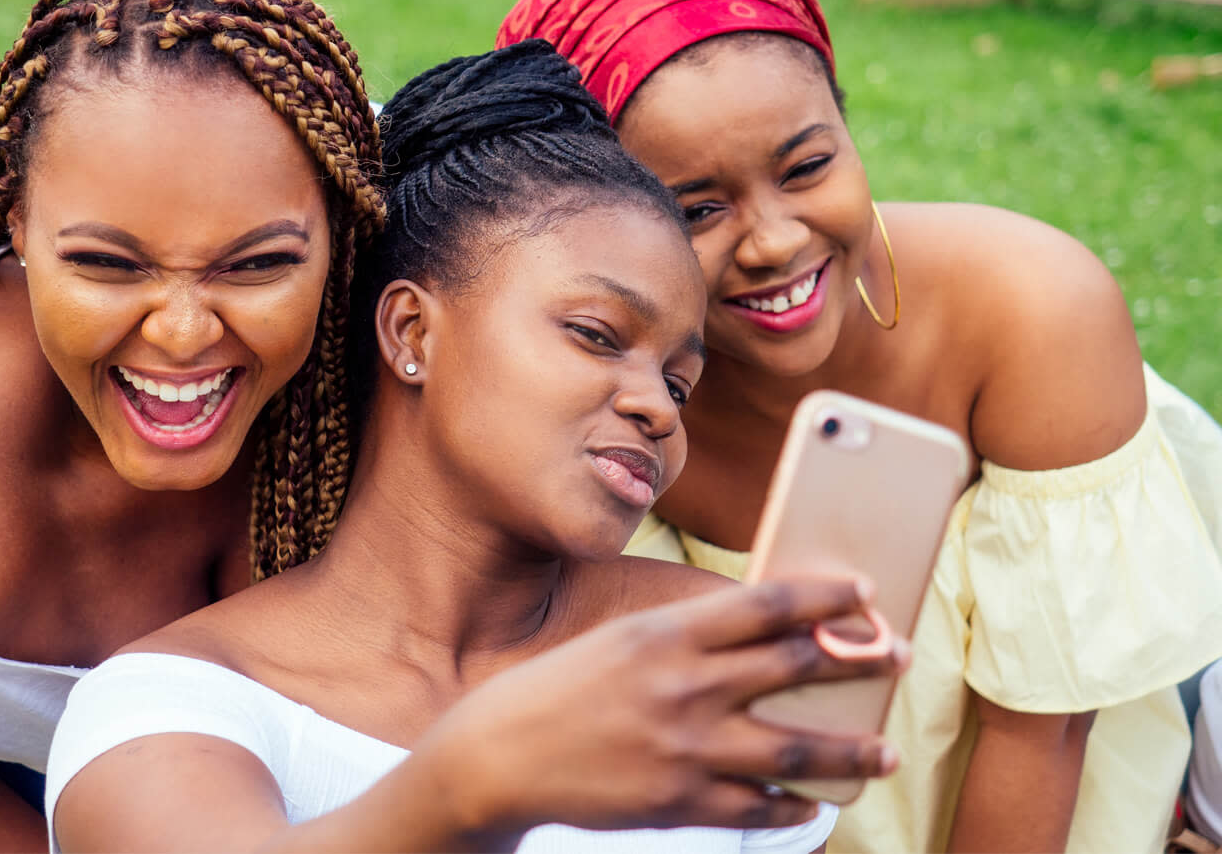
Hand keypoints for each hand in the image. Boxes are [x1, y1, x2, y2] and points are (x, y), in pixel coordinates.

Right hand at [418, 578, 905, 838]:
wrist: (499, 756)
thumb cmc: (561, 688)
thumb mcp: (622, 642)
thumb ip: (689, 638)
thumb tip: (763, 634)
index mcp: (667, 634)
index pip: (767, 604)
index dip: (825, 596)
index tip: (864, 591)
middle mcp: (684, 688)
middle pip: (796, 667)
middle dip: (859, 660)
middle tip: (899, 656)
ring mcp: (685, 750)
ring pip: (795, 749)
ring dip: (850, 749)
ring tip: (885, 749)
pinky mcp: (680, 803)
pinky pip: (758, 807)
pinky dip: (794, 805)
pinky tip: (814, 801)